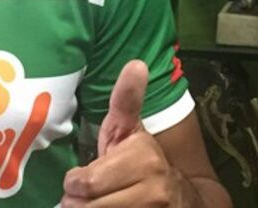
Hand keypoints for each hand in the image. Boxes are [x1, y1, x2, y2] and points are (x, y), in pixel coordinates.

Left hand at [61, 60, 179, 206]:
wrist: (183, 200)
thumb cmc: (143, 162)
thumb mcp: (130, 130)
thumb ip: (127, 100)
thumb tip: (136, 63)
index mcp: (143, 156)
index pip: (84, 182)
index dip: (75, 182)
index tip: (82, 178)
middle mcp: (154, 187)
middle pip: (87, 205)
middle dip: (79, 202)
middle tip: (86, 196)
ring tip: (97, 204)